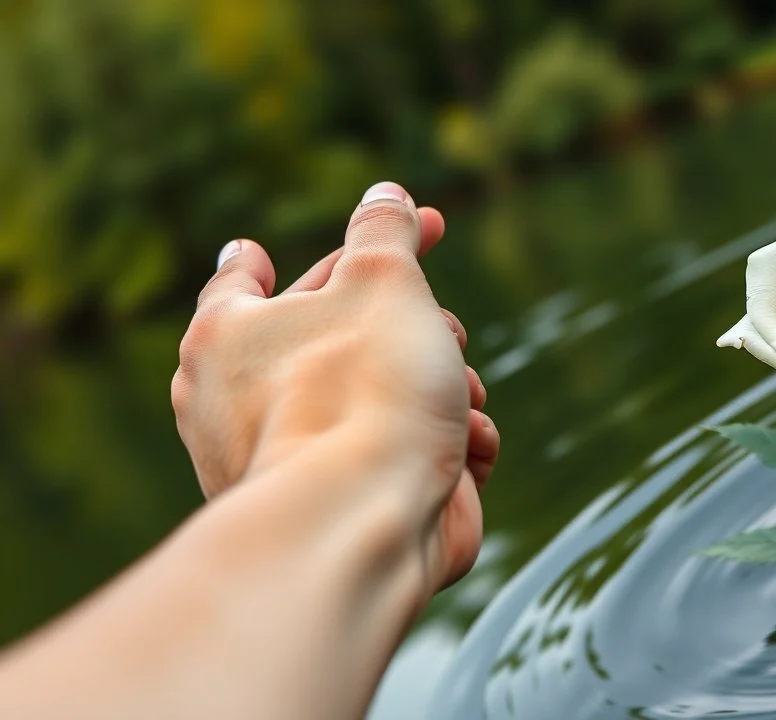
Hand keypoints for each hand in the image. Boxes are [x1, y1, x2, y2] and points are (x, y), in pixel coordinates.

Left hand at [171, 182, 497, 591]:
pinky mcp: (350, 507)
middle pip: (333, 338)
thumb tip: (386, 194)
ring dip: (442, 387)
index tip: (259, 251)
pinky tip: (469, 449)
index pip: (240, 281)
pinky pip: (401, 456)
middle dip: (409, 328)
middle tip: (447, 328)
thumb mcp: (382, 283)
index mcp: (228, 339)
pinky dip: (444, 446)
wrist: (368, 526)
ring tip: (462, 398)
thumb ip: (384, 233)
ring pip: (383, 396)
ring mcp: (298, 462)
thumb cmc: (364, 395)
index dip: (274, 256)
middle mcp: (245, 405)